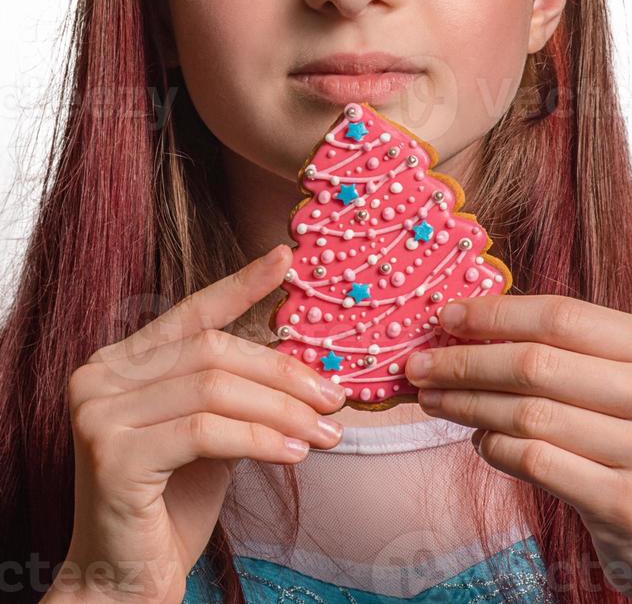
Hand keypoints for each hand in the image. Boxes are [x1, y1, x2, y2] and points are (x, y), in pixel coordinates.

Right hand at [55, 245, 346, 602]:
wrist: (124, 582)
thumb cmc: (171, 506)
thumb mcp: (210, 435)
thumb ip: (236, 391)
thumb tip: (301, 359)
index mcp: (120, 361)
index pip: (191, 313)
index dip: (241, 285)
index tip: (286, 259)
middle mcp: (100, 376)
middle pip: (211, 350)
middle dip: (282, 372)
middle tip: (332, 397)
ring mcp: (98, 413)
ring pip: (214, 388)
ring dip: (281, 409)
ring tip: (324, 432)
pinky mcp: (110, 454)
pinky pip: (205, 431)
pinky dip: (259, 438)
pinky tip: (294, 454)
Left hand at [404, 294, 631, 603]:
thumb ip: (578, 353)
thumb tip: (482, 328)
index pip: (561, 317)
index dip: (496, 313)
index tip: (448, 316)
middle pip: (536, 364)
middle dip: (464, 362)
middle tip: (419, 366)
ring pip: (527, 413)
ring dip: (467, 404)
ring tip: (435, 401)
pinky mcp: (623, 504)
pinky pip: (535, 461)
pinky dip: (495, 448)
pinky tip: (479, 442)